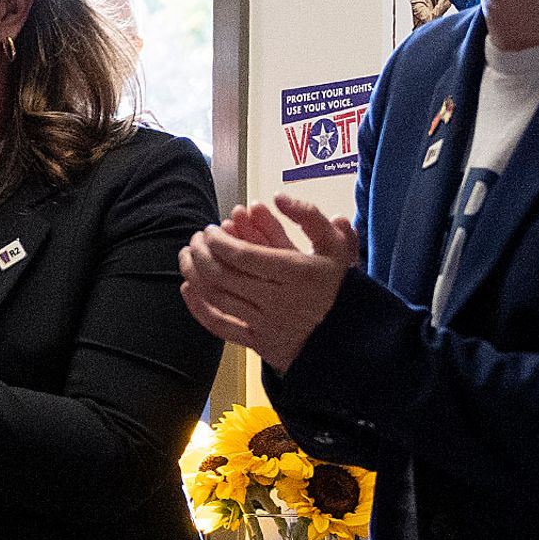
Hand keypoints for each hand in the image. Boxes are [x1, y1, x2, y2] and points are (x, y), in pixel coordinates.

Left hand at [179, 196, 356, 369]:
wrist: (351, 335)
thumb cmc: (339, 284)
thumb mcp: (336, 244)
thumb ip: (310, 217)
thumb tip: (278, 197)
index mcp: (297, 273)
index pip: (242, 255)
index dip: (218, 241)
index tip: (210, 230)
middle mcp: (278, 300)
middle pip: (222, 275)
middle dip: (201, 253)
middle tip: (195, 239)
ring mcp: (266, 323)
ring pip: (216, 298)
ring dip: (194, 274)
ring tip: (187, 256)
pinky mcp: (258, 342)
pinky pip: (219, 325)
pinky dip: (197, 306)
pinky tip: (188, 287)